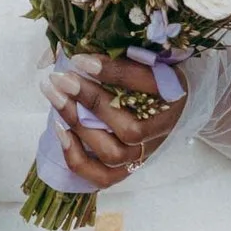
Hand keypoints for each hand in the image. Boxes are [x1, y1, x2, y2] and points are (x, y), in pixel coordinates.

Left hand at [38, 52, 185, 189]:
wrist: (169, 107)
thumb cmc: (152, 76)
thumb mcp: (146, 58)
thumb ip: (121, 55)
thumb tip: (77, 53)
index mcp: (174, 95)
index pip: (148, 85)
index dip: (114, 73)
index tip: (81, 60)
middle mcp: (161, 129)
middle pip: (129, 128)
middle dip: (90, 102)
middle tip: (61, 78)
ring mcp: (144, 153)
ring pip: (113, 153)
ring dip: (79, 126)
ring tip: (56, 98)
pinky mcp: (128, 168)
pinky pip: (102, 177)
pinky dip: (77, 157)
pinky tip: (61, 131)